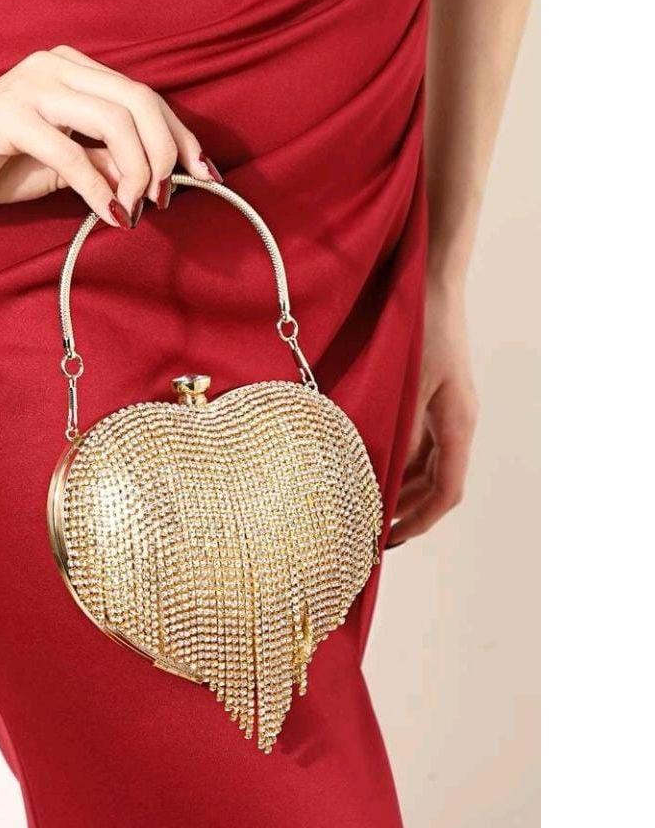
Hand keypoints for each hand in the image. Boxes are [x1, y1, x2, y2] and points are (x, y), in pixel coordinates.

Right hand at [0, 45, 218, 224]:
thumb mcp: (67, 164)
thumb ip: (108, 161)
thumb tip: (155, 179)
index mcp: (75, 71)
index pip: (145, 97)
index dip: (181, 136)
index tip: (204, 174)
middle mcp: (57, 68)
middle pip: (139, 101)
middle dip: (166, 154)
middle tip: (166, 199)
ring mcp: (33, 87)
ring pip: (114, 120)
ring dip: (137, 171)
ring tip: (136, 208)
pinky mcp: (9, 116)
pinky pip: (72, 152)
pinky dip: (99, 188)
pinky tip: (108, 213)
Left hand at [389, 280, 478, 545]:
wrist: (433, 287)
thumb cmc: (421, 331)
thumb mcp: (406, 386)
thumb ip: (399, 432)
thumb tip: (385, 475)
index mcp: (457, 425)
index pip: (446, 492)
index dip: (420, 521)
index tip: (392, 540)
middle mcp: (456, 424)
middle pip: (438, 485)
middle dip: (409, 513)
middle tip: (375, 534)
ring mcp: (447, 412)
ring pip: (428, 467)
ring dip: (403, 490)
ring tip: (371, 508)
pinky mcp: (434, 398)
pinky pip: (420, 444)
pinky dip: (401, 463)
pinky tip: (375, 468)